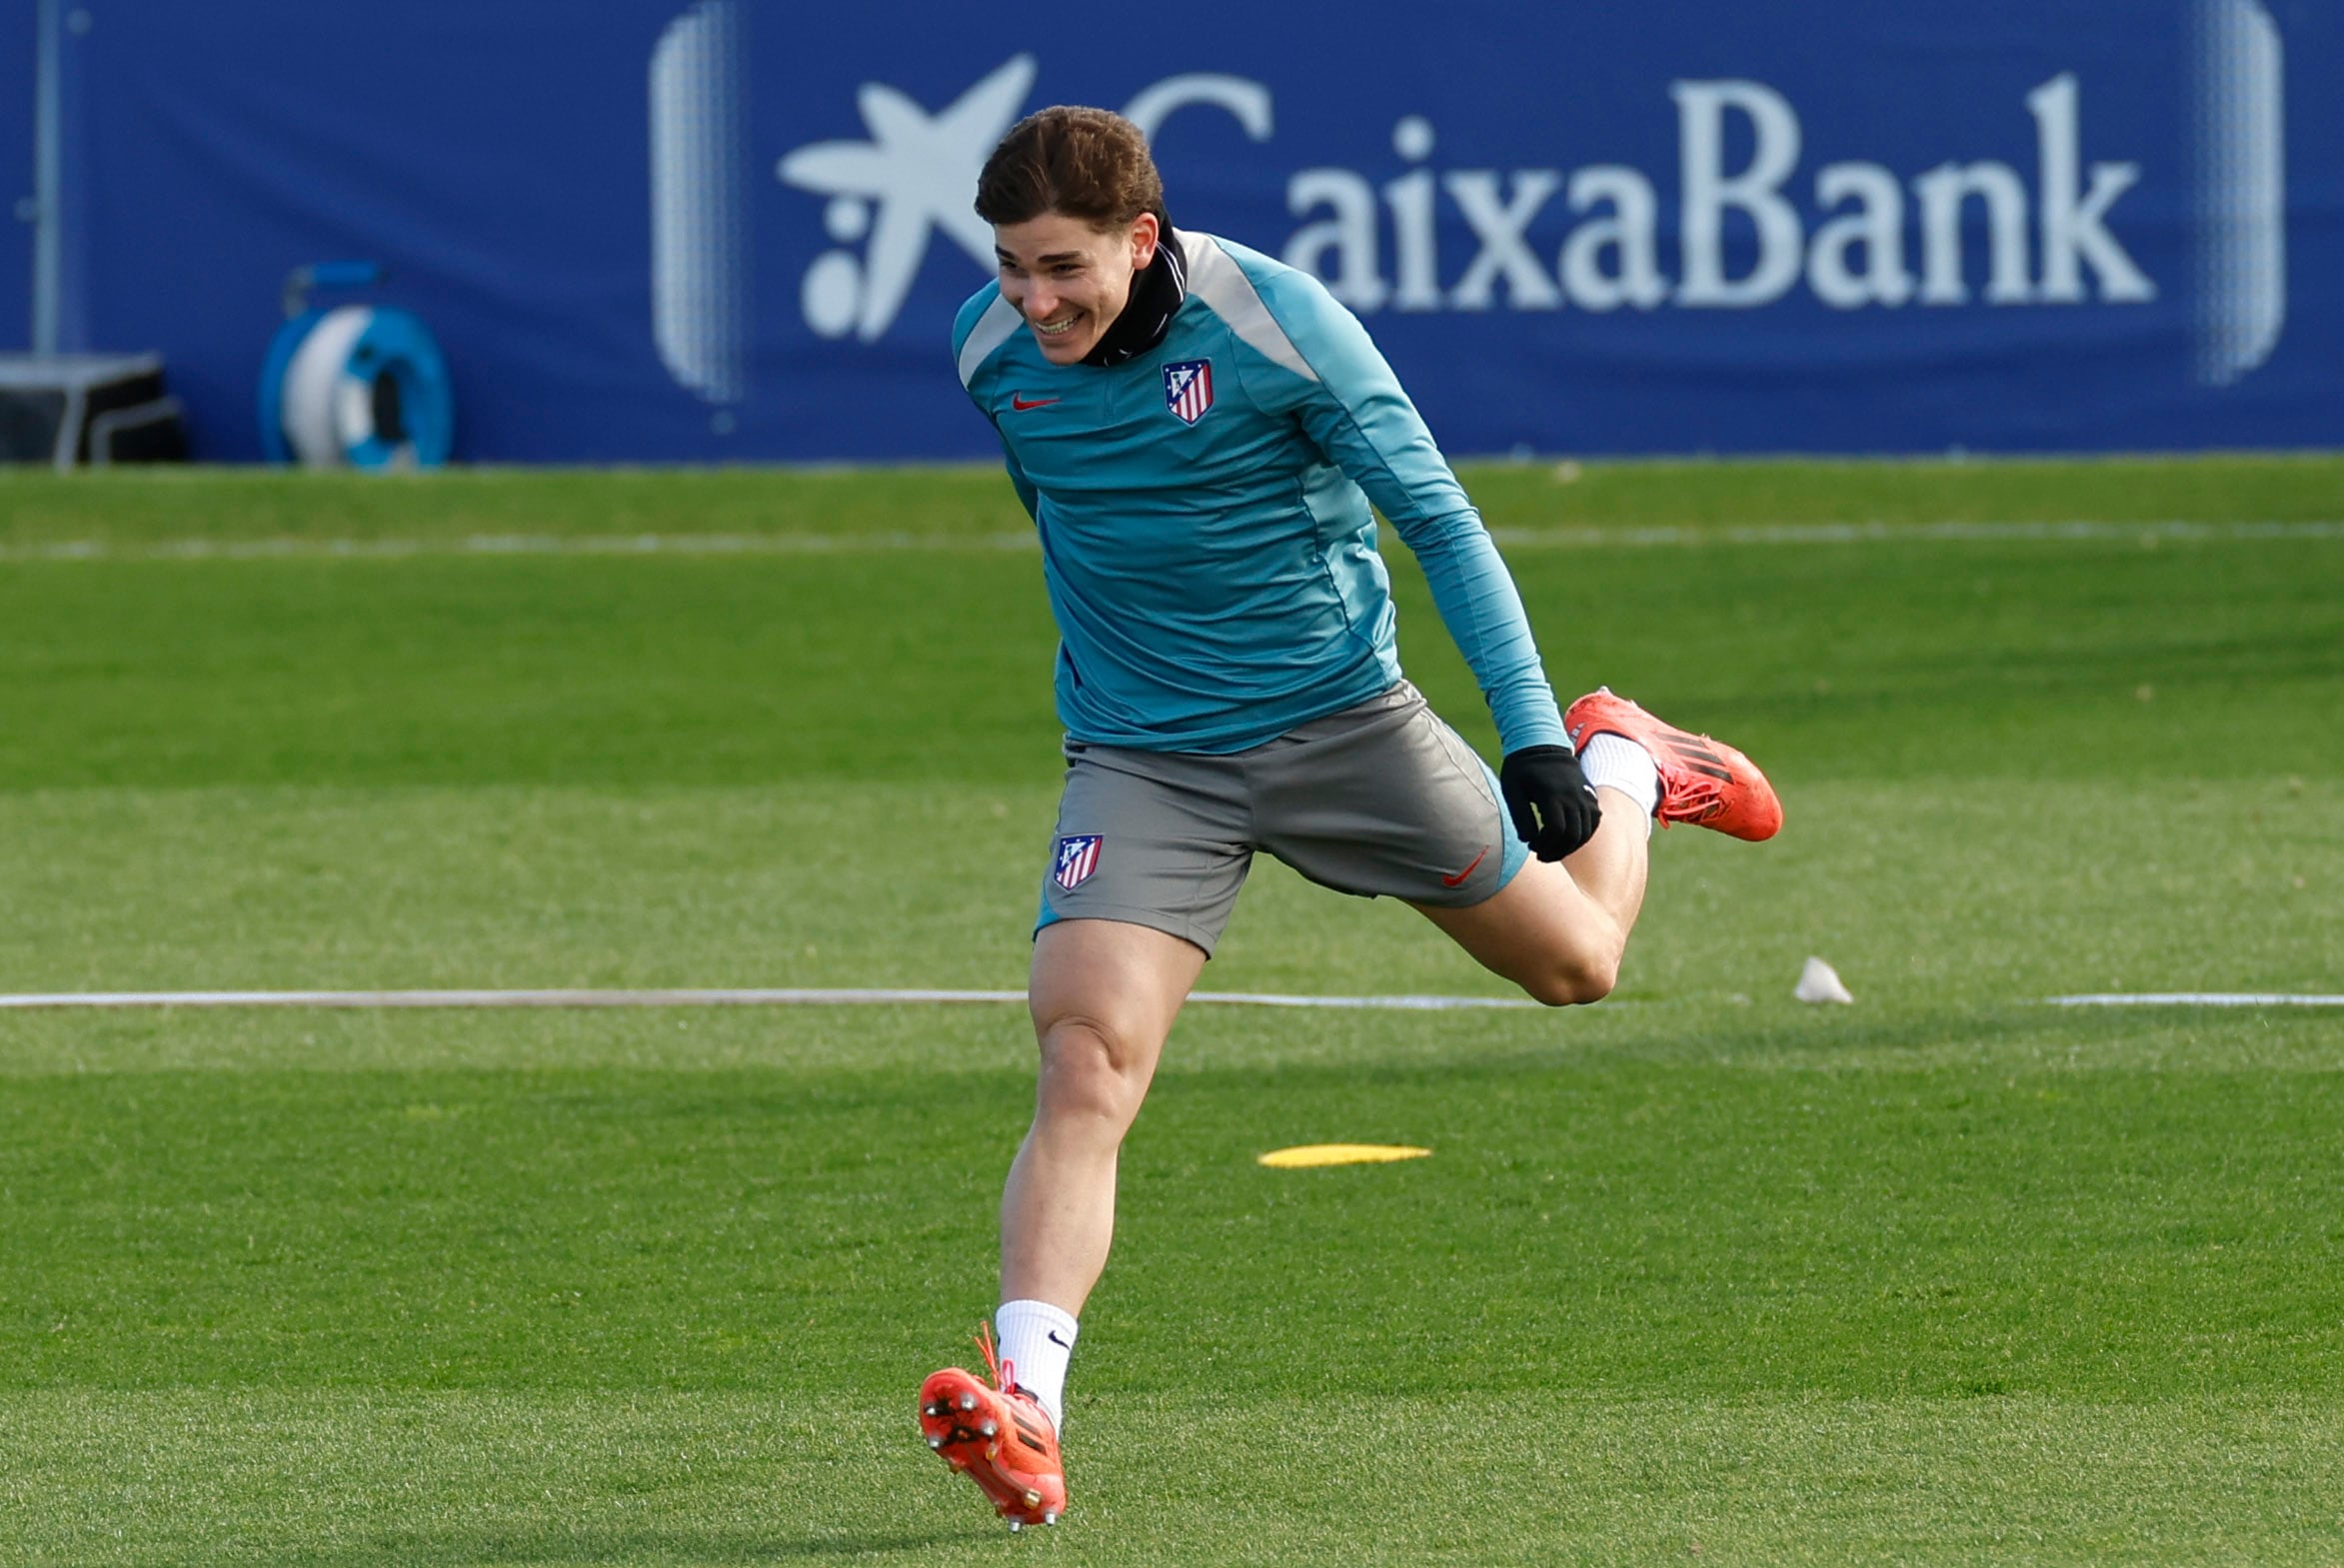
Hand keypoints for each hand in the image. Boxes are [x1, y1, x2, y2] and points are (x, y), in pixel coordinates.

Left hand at [1499, 745, 1601, 860]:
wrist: (1542, 745)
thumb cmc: (1522, 769)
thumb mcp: (1512, 790)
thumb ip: (1519, 816)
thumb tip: (1528, 840)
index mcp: (1552, 794)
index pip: (1556, 830)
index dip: (1544, 845)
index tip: (1531, 845)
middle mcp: (1573, 796)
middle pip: (1572, 835)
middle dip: (1556, 851)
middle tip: (1541, 855)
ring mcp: (1585, 795)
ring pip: (1586, 832)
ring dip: (1570, 847)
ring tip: (1553, 850)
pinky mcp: (1590, 795)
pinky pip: (1594, 822)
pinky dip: (1584, 835)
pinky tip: (1568, 838)